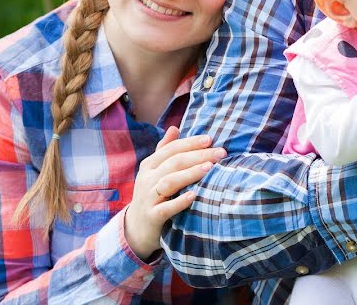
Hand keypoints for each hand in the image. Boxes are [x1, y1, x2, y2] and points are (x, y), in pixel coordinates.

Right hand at [124, 126, 225, 259]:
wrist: (135, 229)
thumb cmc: (152, 195)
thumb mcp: (154, 171)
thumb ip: (165, 150)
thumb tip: (175, 127)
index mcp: (150, 165)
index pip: (172, 149)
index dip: (191, 143)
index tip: (211, 139)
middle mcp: (147, 179)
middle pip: (174, 162)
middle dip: (198, 155)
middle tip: (221, 153)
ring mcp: (148, 198)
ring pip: (170, 182)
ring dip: (190, 173)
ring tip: (209, 167)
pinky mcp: (152, 216)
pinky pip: (166, 208)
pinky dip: (179, 202)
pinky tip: (194, 196)